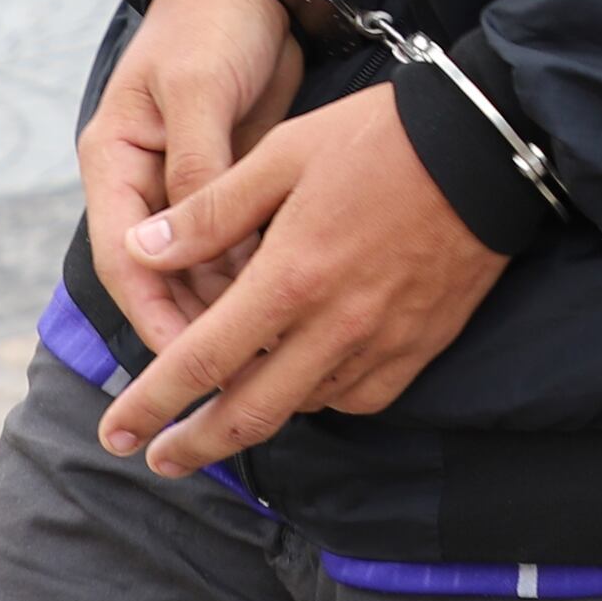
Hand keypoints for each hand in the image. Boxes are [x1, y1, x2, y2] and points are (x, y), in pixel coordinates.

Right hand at [79, 0, 299, 356]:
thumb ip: (196, 162)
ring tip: (263, 352)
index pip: (122, 256)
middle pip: (158, 275)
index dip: (150, 311)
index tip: (183, 359)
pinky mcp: (225, 184)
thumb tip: (191, 241)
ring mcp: (183, 187)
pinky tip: (283, 305)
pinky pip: (233, 245)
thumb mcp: (199, 87)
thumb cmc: (212, 24)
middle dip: (188, 325)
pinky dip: (251, 275)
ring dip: (224, 306)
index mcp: (114, 160)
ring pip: (197, 268)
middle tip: (232, 373)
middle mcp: (141, 183)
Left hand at [96, 82, 511, 476]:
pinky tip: (306, 385)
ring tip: (225, 418)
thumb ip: (210, 211)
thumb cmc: (379, 139)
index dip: (151, 404)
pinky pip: (358, 398)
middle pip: (250, 412)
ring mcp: (380, 343)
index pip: (201, 361)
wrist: (486, 149)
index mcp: (289, 278)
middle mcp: (332, 326)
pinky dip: (322, 400)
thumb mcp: (283, 153)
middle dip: (195, 446)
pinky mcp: (418, 347)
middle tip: (159, 462)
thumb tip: (142, 250)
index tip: (115, 432)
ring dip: (258, 419)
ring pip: (304, 406)